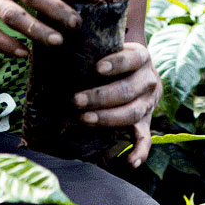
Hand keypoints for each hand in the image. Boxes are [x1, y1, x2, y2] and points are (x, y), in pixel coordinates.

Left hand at [72, 42, 161, 167]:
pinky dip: (140, 152)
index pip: (131, 59)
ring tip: (85, 119)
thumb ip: (91, 44)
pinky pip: (145, 139)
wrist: (140, 69)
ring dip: (108, 118)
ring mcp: (148, 103)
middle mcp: (148, 80)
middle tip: (76, 100)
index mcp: (141, 57)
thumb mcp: (110, 45)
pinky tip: (129, 163)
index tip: (97, 67)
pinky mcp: (146, 122)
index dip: (116, 63)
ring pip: (132, 113)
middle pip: (128, 90)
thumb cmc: (113, 55)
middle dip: (101, 96)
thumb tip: (56, 41)